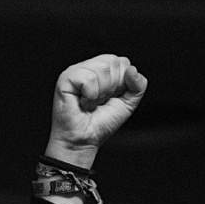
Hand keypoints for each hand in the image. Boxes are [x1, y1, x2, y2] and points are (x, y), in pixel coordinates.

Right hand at [45, 54, 147, 169]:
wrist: (83, 141)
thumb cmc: (100, 123)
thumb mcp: (128, 103)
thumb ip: (138, 85)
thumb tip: (132, 70)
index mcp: (102, 69)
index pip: (122, 62)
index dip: (122, 83)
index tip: (110, 98)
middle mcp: (89, 66)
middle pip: (112, 62)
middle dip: (111, 88)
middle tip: (99, 102)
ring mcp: (76, 70)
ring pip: (101, 69)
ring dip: (100, 93)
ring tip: (90, 103)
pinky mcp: (66, 78)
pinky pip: (89, 79)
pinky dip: (90, 96)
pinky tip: (82, 103)